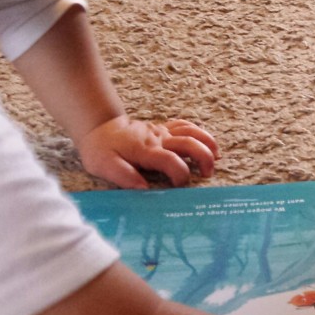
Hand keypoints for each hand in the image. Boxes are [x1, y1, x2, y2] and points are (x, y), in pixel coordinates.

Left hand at [78, 115, 219, 188]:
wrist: (98, 128)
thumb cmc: (101, 150)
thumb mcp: (104, 166)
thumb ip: (124, 176)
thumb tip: (144, 189)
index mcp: (146, 151)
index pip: (172, 161)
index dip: (180, 175)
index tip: (179, 187)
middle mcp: (158, 139)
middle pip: (189, 143)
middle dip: (204, 158)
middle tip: (207, 174)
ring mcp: (162, 132)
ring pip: (192, 132)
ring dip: (207, 143)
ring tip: (216, 158)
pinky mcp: (163, 128)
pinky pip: (185, 125)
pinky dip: (199, 133)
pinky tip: (207, 143)